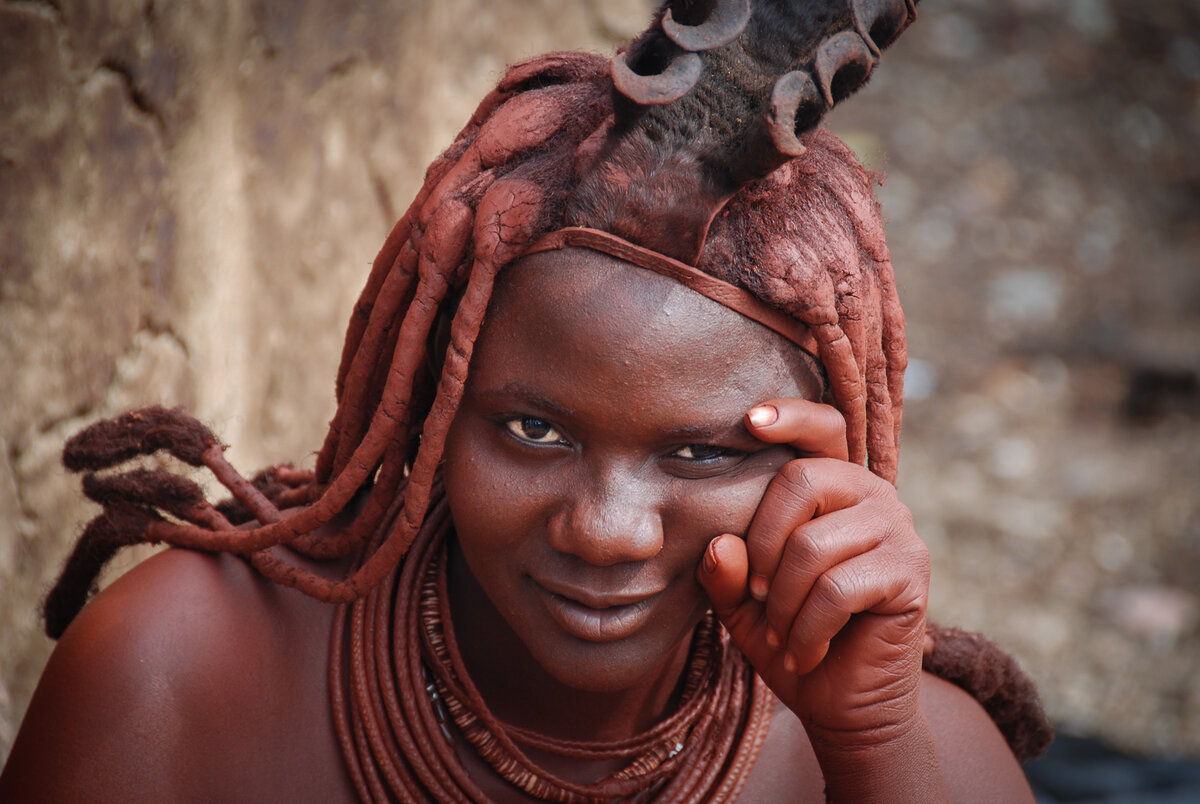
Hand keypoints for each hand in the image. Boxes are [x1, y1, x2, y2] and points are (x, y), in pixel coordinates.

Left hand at [696, 398, 930, 748]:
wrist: (844, 704)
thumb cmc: (792, 638)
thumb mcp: (742, 604)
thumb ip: (723, 571)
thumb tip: (719, 544)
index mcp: (834, 487)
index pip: (821, 429)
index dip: (790, 417)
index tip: (749, 420)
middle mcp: (872, 494)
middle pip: (801, 481)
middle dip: (763, 548)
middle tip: (755, 598)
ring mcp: (899, 529)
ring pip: (812, 546)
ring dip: (782, 604)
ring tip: (780, 635)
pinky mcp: (911, 572)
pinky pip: (838, 588)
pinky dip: (807, 629)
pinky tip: (805, 652)